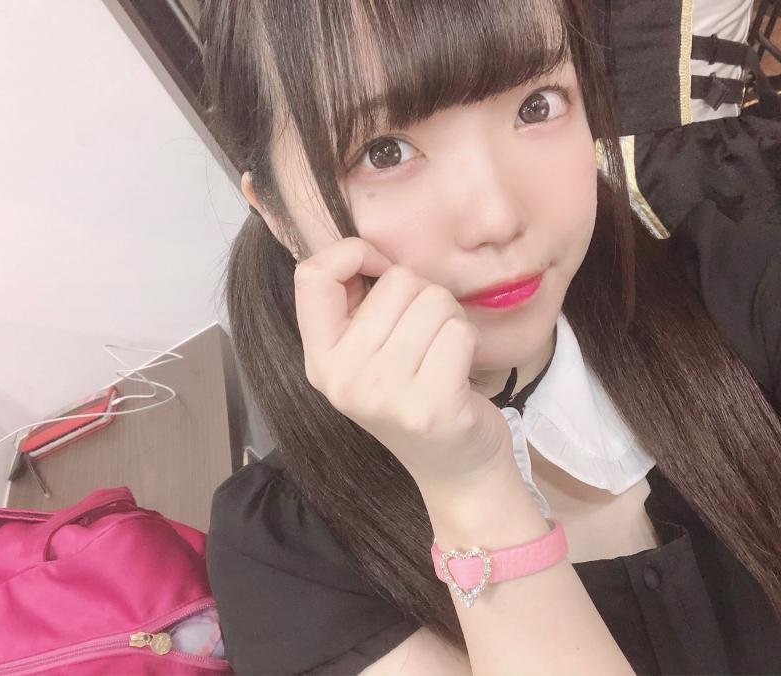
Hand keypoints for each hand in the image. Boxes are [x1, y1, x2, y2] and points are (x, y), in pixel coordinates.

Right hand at [294, 237, 514, 491]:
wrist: (456, 470)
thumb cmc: (418, 395)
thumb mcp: (369, 355)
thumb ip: (358, 305)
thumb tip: (367, 247)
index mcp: (320, 358)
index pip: (312, 274)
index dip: (354, 254)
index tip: (381, 271)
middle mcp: (342, 377)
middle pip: (396, 281)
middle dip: (424, 297)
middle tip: (425, 340)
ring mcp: (385, 394)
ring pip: (434, 300)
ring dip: (450, 320)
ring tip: (442, 356)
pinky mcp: (431, 405)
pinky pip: (459, 331)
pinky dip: (468, 342)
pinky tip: (458, 372)